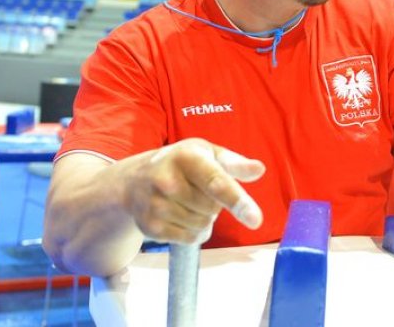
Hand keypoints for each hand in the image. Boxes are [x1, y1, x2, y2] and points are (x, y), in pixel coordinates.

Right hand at [122, 139, 264, 244]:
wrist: (133, 180)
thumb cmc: (180, 164)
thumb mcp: (207, 154)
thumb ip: (234, 164)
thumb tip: (259, 170)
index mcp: (186, 157)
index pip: (216, 182)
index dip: (238, 201)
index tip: (255, 220)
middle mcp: (166, 180)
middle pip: (213, 208)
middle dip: (214, 203)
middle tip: (198, 189)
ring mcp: (156, 205)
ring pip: (203, 225)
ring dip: (205, 218)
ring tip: (188, 201)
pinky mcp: (151, 227)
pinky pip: (191, 239)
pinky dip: (195, 231)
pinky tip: (182, 215)